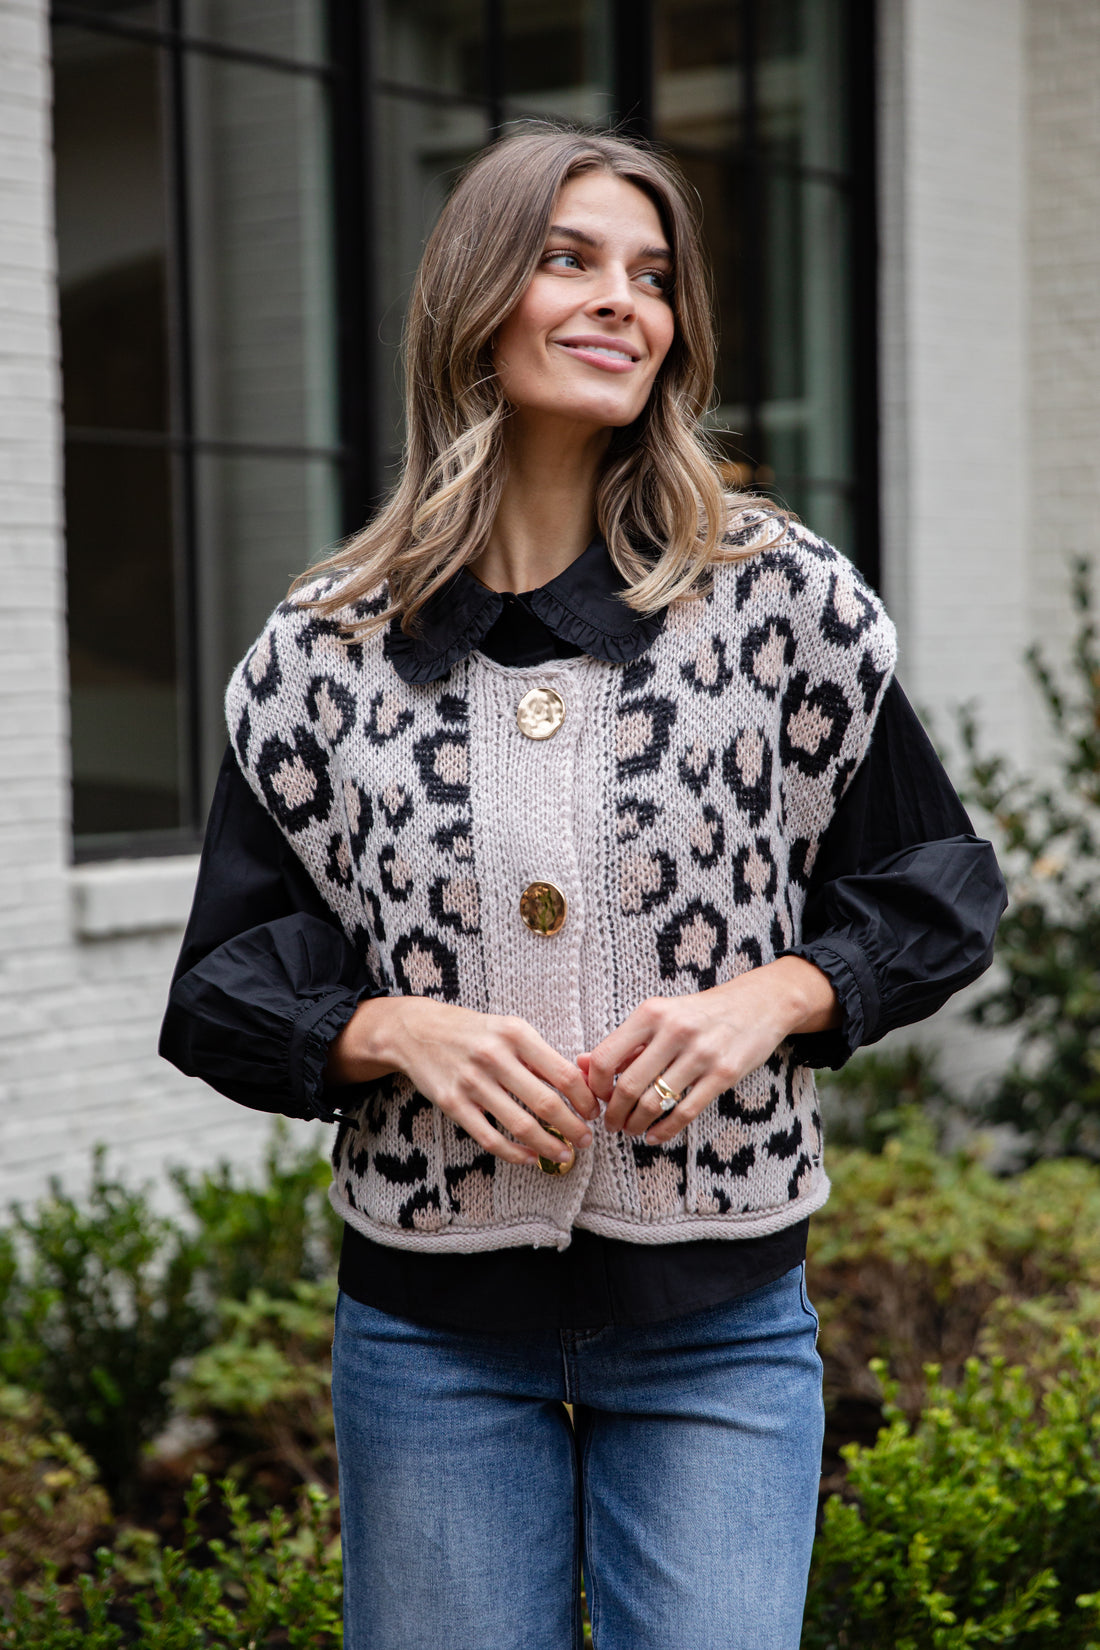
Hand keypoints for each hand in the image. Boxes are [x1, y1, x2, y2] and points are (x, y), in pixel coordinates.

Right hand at [326, 997, 598, 1167]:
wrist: (417, 1031)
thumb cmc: (474, 1032)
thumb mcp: (509, 1028)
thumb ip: (540, 1055)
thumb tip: (579, 1087)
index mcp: (515, 1033)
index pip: (563, 1073)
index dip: (585, 1099)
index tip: (594, 1112)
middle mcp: (494, 1056)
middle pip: (545, 1102)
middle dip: (573, 1127)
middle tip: (587, 1141)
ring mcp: (471, 1082)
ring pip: (520, 1124)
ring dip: (549, 1144)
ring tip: (565, 1153)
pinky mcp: (452, 1103)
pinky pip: (489, 1137)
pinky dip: (515, 1153)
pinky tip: (531, 1158)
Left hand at [581, 957, 839, 1145]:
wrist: (759, 1003)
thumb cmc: (700, 1013)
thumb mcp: (660, 1016)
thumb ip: (624, 1042)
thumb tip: (580, 1064)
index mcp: (651, 1012)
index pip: (605, 1057)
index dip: (593, 1086)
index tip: (596, 1099)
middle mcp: (674, 1030)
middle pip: (627, 1086)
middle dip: (613, 1113)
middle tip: (611, 1124)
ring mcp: (701, 1053)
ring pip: (654, 1103)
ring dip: (636, 1125)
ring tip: (631, 1130)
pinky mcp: (724, 1074)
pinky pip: (685, 1112)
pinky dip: (664, 1130)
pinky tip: (655, 1136)